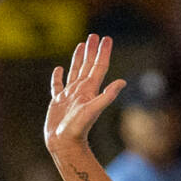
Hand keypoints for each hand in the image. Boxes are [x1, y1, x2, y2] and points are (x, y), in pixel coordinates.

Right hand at [44, 33, 124, 157]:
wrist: (63, 144)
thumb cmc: (77, 129)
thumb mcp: (94, 110)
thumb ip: (107, 96)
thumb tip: (123, 82)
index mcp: (90, 90)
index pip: (99, 67)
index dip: (103, 53)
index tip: (106, 38)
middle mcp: (81, 91)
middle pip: (88, 66)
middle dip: (92, 51)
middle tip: (94, 35)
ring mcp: (69, 96)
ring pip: (75, 72)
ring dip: (78, 58)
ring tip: (81, 45)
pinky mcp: (58, 102)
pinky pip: (58, 85)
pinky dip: (58, 76)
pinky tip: (59, 68)